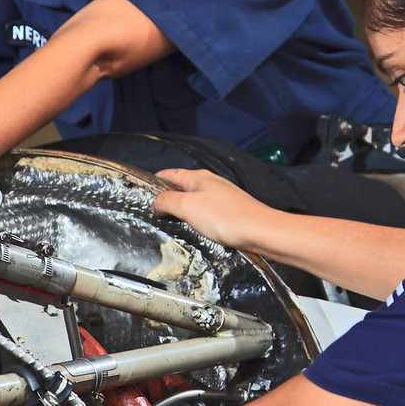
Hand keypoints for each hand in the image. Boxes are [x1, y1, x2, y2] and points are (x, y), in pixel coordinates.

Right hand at [152, 167, 277, 251]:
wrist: (261, 232)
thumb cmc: (228, 217)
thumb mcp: (187, 207)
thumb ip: (167, 202)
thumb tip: (155, 203)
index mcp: (199, 178)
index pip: (170, 173)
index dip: (155, 181)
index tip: (143, 191)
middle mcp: (211, 184)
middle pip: (182, 187)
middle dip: (168, 198)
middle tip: (156, 212)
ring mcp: (222, 197)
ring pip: (195, 200)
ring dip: (183, 210)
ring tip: (173, 222)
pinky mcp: (230, 212)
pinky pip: (207, 212)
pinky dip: (197, 218)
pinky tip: (197, 229)